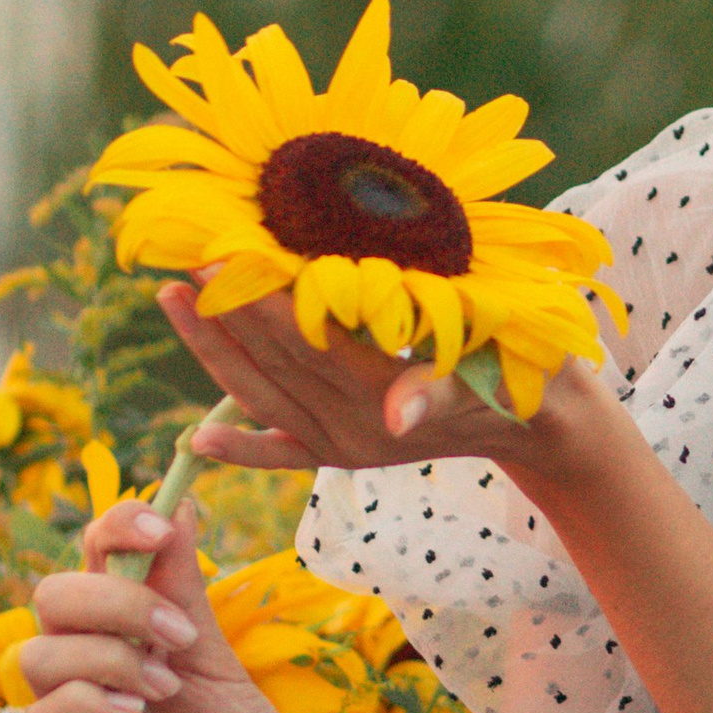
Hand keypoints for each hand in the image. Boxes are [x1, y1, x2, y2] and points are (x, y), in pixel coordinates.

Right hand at [16, 499, 314, 712]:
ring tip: (167, 687)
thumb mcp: (219, 656)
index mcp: (127, 622)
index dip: (116, 524)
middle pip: (54, 594)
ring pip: (36, 651)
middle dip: (114, 597)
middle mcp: (91, 659)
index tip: (163, 525)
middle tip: (178, 632)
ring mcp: (76, 710)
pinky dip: (89, 700)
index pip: (94, 551)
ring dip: (107, 655)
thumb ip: (184, 589)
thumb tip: (177, 502)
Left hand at [157, 278, 616, 489]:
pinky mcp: (344, 455)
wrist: (539, 420)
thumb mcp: (496, 371)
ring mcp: (344, 446)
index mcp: (385, 397)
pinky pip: (281, 453)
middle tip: (182, 259)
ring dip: (213, 355)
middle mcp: (355, 431)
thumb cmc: (526, 370)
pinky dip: (240, 449)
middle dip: (225, 314)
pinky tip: (198, 440)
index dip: (258, 302)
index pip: (306, 344)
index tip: (220, 256)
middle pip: (273, 367)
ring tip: (173, 302)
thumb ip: (443, 391)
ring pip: (262, 400)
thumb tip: (398, 409)